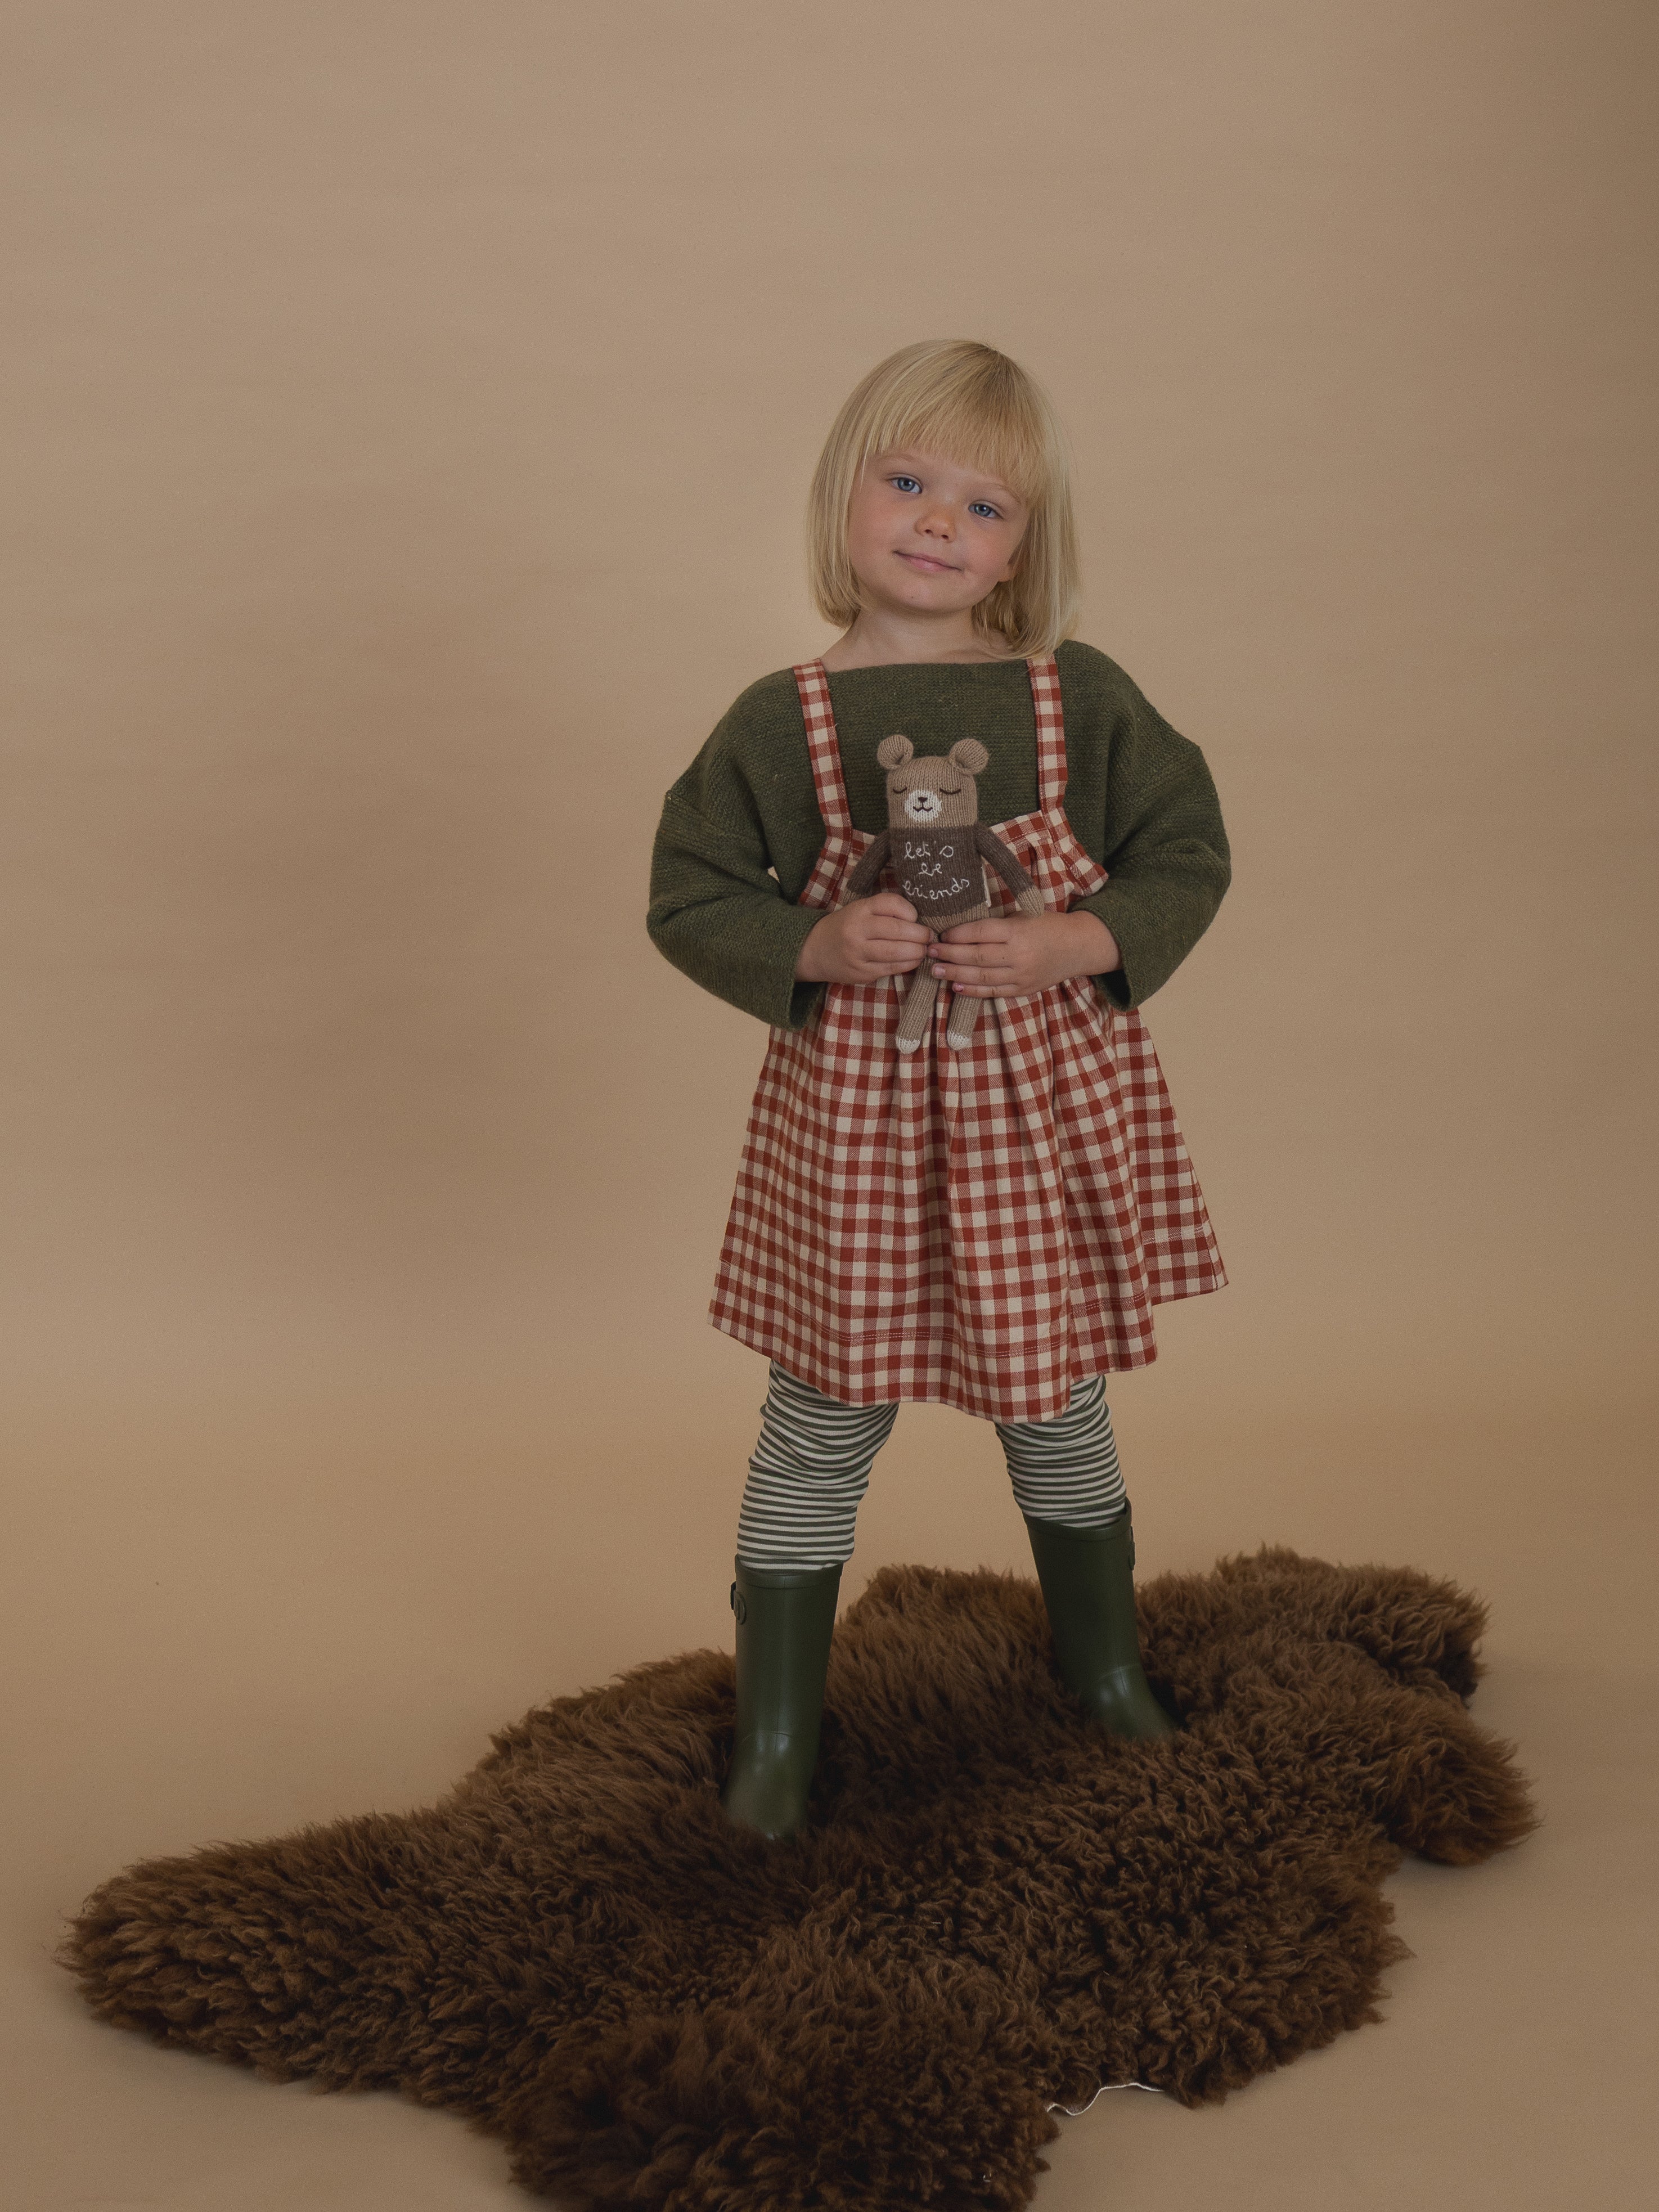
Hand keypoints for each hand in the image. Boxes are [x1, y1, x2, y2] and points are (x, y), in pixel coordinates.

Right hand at [795, 892, 931, 984]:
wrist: (814, 951)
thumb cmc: (844, 927)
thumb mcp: (859, 910)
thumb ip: (884, 911)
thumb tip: (919, 918)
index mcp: (858, 910)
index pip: (891, 904)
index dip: (910, 910)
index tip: (916, 917)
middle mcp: (857, 930)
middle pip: (897, 930)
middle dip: (920, 934)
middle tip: (929, 936)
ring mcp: (858, 954)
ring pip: (896, 952)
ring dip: (917, 951)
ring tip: (924, 949)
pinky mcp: (862, 973)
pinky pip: (891, 969)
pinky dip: (908, 964)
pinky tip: (913, 959)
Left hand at [929, 910, 1120, 999]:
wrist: (1076, 947)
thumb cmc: (1045, 925)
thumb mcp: (1023, 915)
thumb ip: (996, 923)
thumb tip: (959, 927)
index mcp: (1018, 931)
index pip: (981, 933)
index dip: (958, 934)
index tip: (941, 934)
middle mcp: (1019, 955)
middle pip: (977, 956)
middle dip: (950, 955)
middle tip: (930, 952)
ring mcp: (1021, 975)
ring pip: (982, 976)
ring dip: (955, 975)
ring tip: (935, 971)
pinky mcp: (1023, 989)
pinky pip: (993, 991)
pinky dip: (973, 990)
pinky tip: (956, 987)